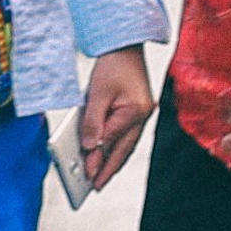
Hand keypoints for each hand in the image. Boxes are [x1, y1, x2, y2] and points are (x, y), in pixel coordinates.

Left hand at [78, 45, 153, 186]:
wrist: (126, 45)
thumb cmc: (113, 65)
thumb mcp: (97, 93)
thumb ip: (93, 121)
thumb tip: (89, 146)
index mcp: (135, 111)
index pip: (111, 141)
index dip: (97, 158)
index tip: (87, 175)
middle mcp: (143, 115)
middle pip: (123, 149)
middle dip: (108, 168)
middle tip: (95, 186)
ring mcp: (143, 114)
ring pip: (126, 144)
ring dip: (112, 160)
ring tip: (100, 176)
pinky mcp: (138, 111)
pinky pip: (126, 135)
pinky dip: (115, 146)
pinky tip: (106, 155)